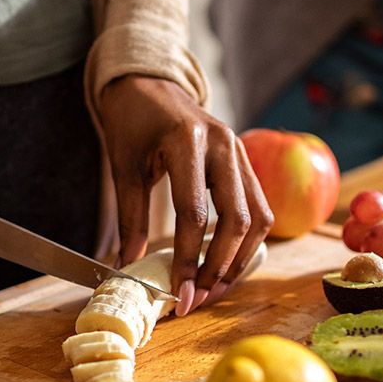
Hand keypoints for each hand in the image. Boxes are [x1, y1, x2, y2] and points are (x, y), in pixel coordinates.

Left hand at [96, 75, 272, 315]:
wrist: (150, 83)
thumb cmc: (134, 122)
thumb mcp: (124, 167)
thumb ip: (131, 219)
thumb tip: (129, 267)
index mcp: (188, 142)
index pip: (195, 215)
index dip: (188, 260)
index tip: (180, 295)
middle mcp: (224, 145)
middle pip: (237, 220)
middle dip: (219, 267)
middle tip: (199, 298)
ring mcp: (241, 151)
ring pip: (258, 217)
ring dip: (239, 259)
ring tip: (214, 287)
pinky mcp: (246, 161)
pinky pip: (258, 207)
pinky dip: (246, 241)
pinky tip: (226, 262)